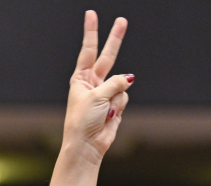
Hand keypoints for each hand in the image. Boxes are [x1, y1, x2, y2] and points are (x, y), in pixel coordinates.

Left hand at [59, 12, 132, 169]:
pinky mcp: (115, 104)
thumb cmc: (83, 121)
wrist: (87, 146)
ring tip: (104, 111)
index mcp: (80, 79)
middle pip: (108, 56)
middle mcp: (93, 83)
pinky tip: (110, 116)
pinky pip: (124, 97)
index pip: (88, 50)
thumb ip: (114, 82)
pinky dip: (119, 106)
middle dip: (115, 39)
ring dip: (115, 97)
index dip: (91, 32)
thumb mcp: (96, 96)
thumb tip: (130, 77)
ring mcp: (106, 93)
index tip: (90, 14)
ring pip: (121, 84)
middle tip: (122, 21)